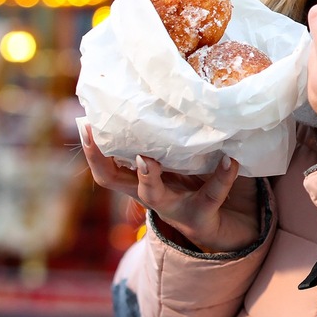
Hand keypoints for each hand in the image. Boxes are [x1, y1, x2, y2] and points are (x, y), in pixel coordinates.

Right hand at [81, 125, 260, 252]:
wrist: (218, 223)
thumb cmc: (190, 182)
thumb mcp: (173, 161)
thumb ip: (162, 139)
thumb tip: (155, 92)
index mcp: (139, 180)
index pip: (106, 168)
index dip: (92, 149)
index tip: (85, 123)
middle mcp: (149, 194)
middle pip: (114, 182)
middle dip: (102, 160)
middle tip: (95, 135)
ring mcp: (172, 206)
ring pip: (152, 195)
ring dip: (147, 177)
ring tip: (147, 158)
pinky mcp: (201, 214)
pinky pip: (211, 195)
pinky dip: (222, 176)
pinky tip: (230, 160)